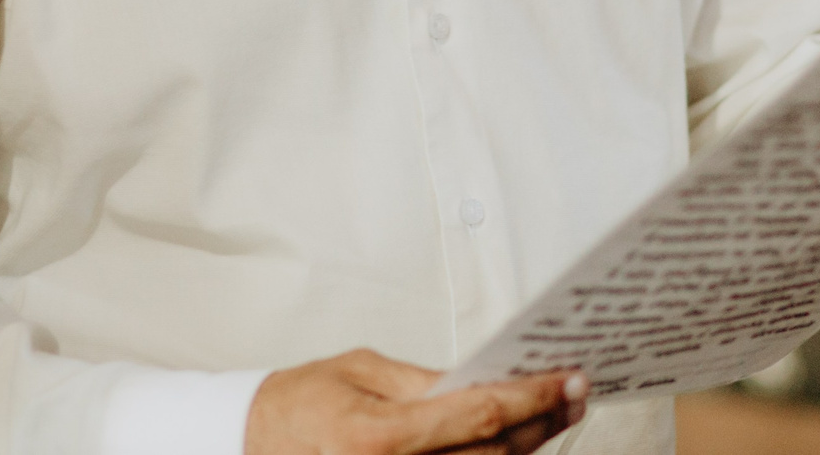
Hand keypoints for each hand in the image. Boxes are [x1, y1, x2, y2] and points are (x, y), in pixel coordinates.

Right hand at [246, 351, 582, 454]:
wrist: (246, 445)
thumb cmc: (299, 404)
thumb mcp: (360, 371)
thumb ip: (425, 382)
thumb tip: (486, 382)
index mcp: (379, 436)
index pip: (479, 414)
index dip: (533, 397)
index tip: (568, 378)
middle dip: (541, 423)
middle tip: (573, 394)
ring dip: (524, 451)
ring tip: (552, 418)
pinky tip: (510, 447)